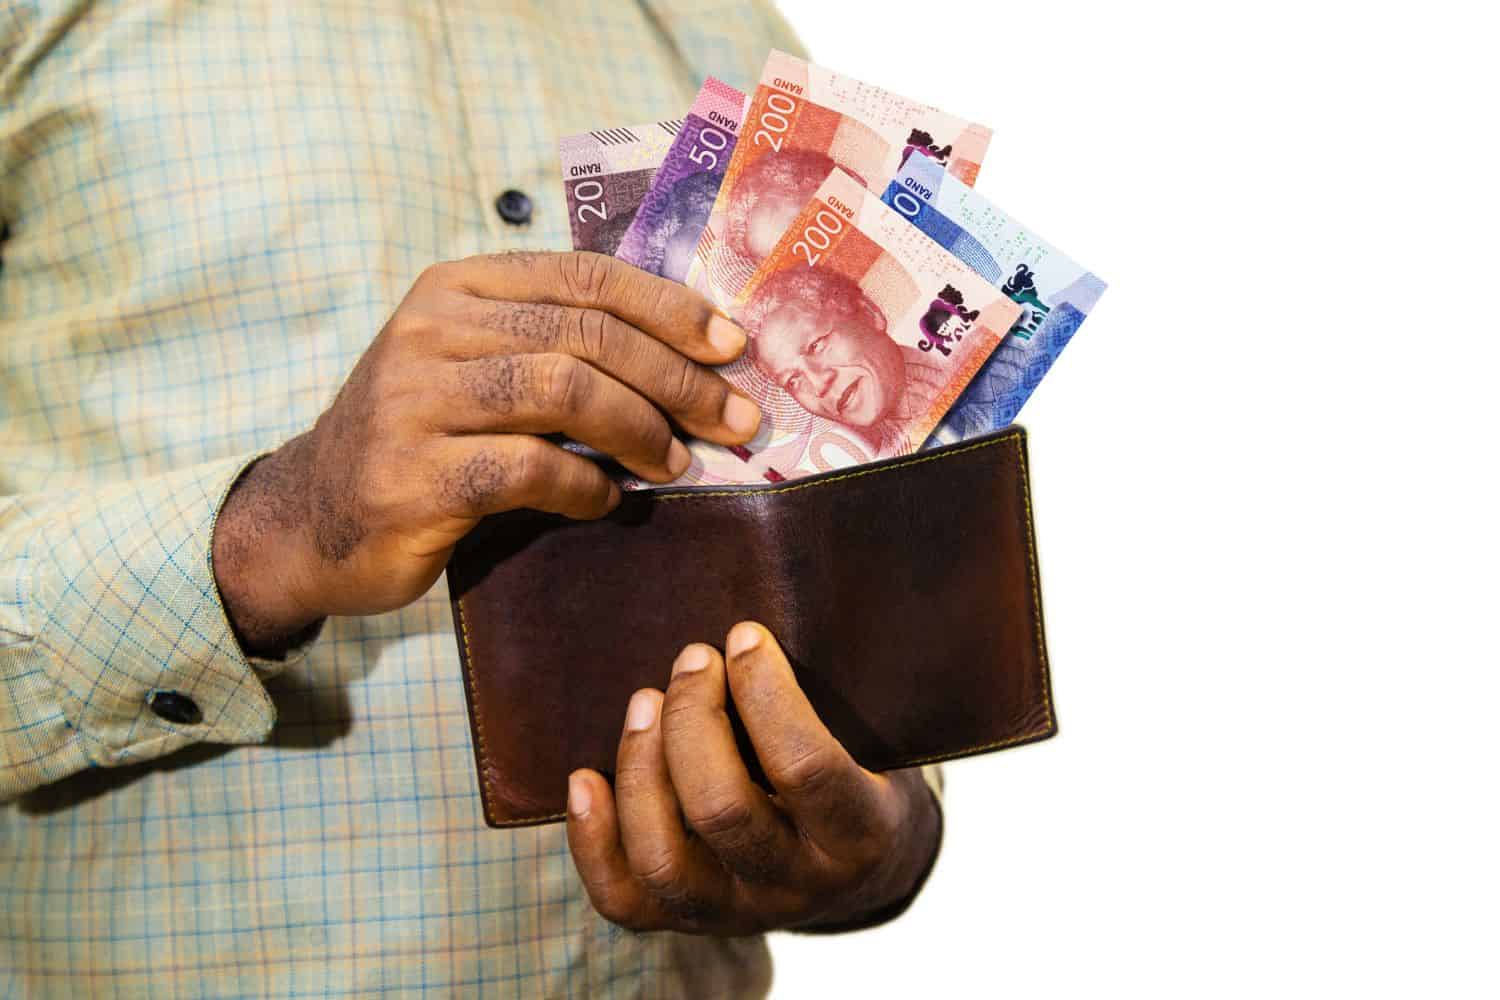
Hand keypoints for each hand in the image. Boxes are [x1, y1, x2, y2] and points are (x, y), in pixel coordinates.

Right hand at [211, 252, 760, 653]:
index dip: (670, 308)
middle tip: (736, 421)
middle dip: (677, 379)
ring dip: (640, 430)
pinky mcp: (410, 476)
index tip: (733, 346)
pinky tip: (606, 501)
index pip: (585, 277)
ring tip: (677, 463)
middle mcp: (431, 330)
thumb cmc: (422, 439)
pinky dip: (584, 487)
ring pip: (562, 390)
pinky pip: (526, 469)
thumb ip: (554, 346)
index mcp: (458, 289)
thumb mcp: (475, 368)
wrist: (310, 517)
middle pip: (586, 335)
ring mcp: (413, 401)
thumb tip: (689, 358)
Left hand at [566, 622, 941, 934]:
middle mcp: (797, 884)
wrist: (856, 867)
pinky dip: (591, 837)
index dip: (766, 694)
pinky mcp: (684, 922)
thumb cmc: (857, 769)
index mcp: (858, 834)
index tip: (743, 635)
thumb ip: (828, 689)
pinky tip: (583, 778)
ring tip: (643, 701)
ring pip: (666, 858)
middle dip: (693, 720)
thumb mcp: (871, 736)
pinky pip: (623, 898)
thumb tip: (748, 605)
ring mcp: (736, 911)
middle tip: (691, 658)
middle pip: (722, 810)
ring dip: (641, 768)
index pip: (806, 768)